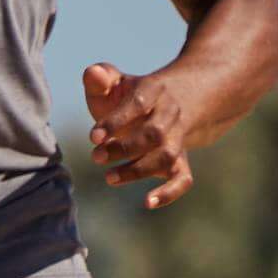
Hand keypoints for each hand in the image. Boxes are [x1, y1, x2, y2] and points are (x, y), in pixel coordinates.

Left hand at [84, 60, 203, 207]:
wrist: (172, 103)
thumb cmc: (130, 95)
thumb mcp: (115, 82)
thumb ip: (100, 76)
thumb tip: (93, 73)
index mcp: (154, 90)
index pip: (139, 103)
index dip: (117, 120)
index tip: (93, 136)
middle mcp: (170, 115)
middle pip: (154, 134)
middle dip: (124, 148)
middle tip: (96, 157)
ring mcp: (177, 138)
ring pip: (166, 156)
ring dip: (138, 170)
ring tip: (109, 178)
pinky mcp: (179, 161)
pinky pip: (183, 179)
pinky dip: (169, 193)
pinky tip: (147, 203)